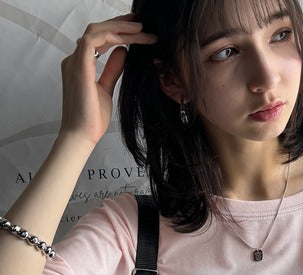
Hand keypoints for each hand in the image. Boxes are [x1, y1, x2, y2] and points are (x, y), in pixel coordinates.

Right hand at [59, 13, 156, 145]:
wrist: (82, 136)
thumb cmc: (91, 118)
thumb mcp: (107, 89)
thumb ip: (112, 69)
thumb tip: (123, 52)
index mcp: (80, 65)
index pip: (98, 39)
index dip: (117, 31)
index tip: (136, 30)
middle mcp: (74, 60)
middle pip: (97, 30)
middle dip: (119, 24)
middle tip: (140, 22)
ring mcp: (75, 62)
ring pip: (95, 31)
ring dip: (119, 28)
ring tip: (140, 30)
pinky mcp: (79, 67)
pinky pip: (93, 41)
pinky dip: (110, 37)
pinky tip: (127, 40)